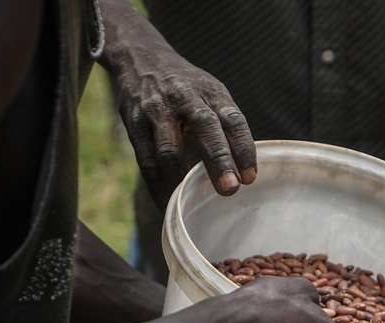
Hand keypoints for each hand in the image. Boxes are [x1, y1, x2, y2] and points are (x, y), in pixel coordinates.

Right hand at [98, 13, 256, 209]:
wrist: (140, 58)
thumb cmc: (186, 89)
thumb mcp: (210, 94)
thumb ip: (225, 126)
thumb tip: (244, 173)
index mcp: (210, 91)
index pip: (232, 119)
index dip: (243, 148)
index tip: (250, 177)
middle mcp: (184, 97)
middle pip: (205, 128)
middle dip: (219, 160)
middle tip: (230, 189)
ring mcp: (156, 110)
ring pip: (169, 149)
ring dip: (182, 179)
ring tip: (191, 202)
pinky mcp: (133, 124)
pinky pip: (146, 161)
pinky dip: (158, 186)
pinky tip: (168, 203)